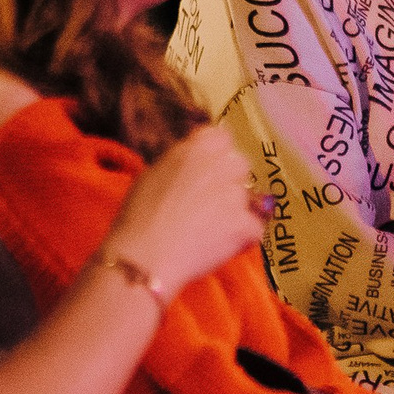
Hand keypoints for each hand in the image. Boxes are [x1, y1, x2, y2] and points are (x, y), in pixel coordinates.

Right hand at [101, 124, 264, 295]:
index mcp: (195, 149)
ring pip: (249, 198)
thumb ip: (182, 162)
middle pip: (240, 164)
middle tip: (208, 202)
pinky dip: (242, 238)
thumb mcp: (153, 174)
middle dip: (230, 180)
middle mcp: (221, 165)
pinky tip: (218, 245)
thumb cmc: (138, 217)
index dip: (217, 154)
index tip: (209, 169)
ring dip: (236, 210)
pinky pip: (254, 227)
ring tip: (208, 229)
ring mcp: (236, 194)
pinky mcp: (246, 223)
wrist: (144, 256)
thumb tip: (197, 159)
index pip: (222, 137)